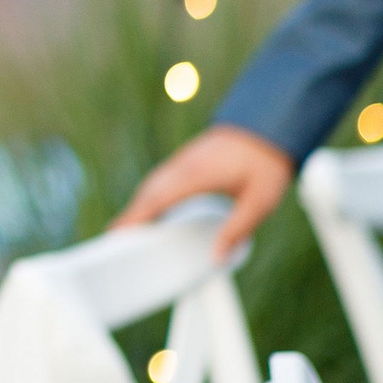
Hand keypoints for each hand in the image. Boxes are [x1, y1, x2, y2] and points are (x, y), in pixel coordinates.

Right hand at [112, 123, 296, 258]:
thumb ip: (237, 230)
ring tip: (125, 231)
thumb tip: (215, 258)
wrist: (269, 124)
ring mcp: (181, 162)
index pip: (156, 200)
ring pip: (151, 187)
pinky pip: (159, 182)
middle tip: (112, 242)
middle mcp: (181, 168)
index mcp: (195, 176)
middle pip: (146, 195)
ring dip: (137, 207)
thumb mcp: (259, 201)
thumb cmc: (265, 164)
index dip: (135, 219)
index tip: (117, 236)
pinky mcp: (186, 162)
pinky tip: (149, 210)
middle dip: (129, 217)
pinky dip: (148, 198)